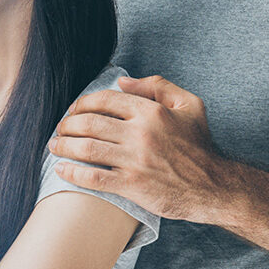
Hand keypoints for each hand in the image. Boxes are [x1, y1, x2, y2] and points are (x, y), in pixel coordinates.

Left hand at [47, 75, 224, 221]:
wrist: (214, 187)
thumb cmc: (199, 146)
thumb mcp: (189, 105)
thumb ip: (157, 86)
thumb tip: (123, 81)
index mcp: (151, 111)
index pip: (105, 100)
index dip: (83, 103)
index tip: (74, 110)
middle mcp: (140, 133)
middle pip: (89, 123)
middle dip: (67, 124)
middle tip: (59, 129)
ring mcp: (135, 160)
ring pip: (86, 148)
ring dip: (63, 146)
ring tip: (54, 146)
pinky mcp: (132, 185)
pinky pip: (93, 178)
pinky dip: (72, 173)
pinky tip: (61, 170)